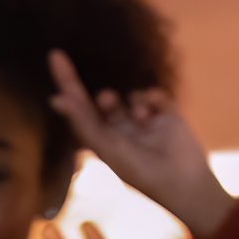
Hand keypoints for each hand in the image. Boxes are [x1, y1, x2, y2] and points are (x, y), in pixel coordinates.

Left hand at [47, 49, 232, 238]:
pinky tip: (155, 114)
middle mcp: (121, 129)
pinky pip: (153, 94)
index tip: (55, 56)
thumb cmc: (140, 171)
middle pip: (105, 102)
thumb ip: (82, 122)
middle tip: (106, 100)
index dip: (68, 85)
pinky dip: (152, 99)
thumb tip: (56, 99)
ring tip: (141, 119)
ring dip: (134, 103)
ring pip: (132, 96)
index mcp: (103, 140)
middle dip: (105, 100)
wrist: (182, 181)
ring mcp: (144, 121)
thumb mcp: (107, 147)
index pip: (80, 110)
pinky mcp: (166, 114)